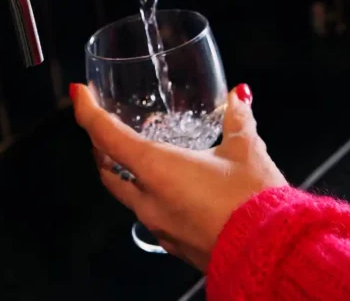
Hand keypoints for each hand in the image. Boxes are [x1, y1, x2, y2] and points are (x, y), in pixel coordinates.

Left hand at [70, 82, 286, 270]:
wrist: (270, 254)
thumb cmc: (253, 203)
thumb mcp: (245, 148)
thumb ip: (237, 117)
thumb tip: (238, 96)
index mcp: (157, 170)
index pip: (106, 135)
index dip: (88, 111)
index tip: (78, 94)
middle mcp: (149, 200)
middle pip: (108, 169)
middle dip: (101, 144)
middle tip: (104, 123)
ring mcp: (159, 226)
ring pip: (127, 194)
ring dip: (125, 170)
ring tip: (139, 151)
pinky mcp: (174, 244)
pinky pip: (150, 213)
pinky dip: (150, 192)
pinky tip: (173, 184)